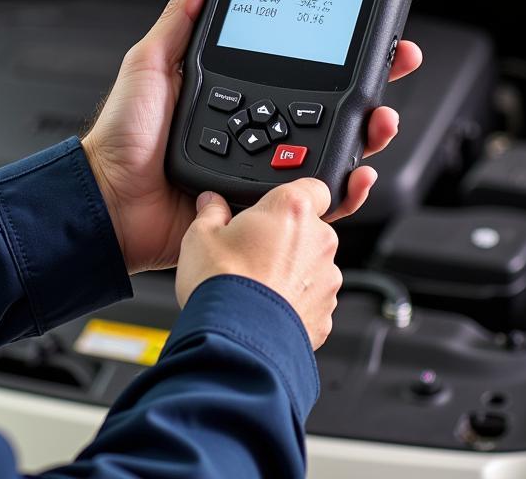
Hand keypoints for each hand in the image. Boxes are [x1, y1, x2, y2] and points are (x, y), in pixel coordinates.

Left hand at [82, 0, 422, 272]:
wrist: (110, 200)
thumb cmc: (123, 136)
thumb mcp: (151, 64)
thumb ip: (181, 22)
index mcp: (235, 90)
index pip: (298, 64)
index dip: (335, 47)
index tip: (365, 28)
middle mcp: (256, 127)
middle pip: (328, 104)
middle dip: (370, 84)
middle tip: (397, 62)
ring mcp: (263, 167)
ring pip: (331, 149)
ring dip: (366, 132)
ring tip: (382, 117)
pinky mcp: (264, 205)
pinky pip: (314, 200)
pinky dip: (344, 189)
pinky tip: (357, 171)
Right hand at [175, 179, 339, 348]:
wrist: (236, 341)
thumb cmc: (220, 283)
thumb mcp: (200, 235)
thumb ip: (211, 211)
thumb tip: (211, 203)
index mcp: (291, 208)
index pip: (314, 185)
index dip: (295, 194)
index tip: (278, 205)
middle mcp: (318, 240)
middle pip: (309, 227)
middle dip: (287, 236)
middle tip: (253, 249)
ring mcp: (326, 279)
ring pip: (311, 265)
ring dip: (292, 270)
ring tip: (256, 283)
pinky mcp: (325, 314)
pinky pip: (311, 298)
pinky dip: (294, 301)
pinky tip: (265, 306)